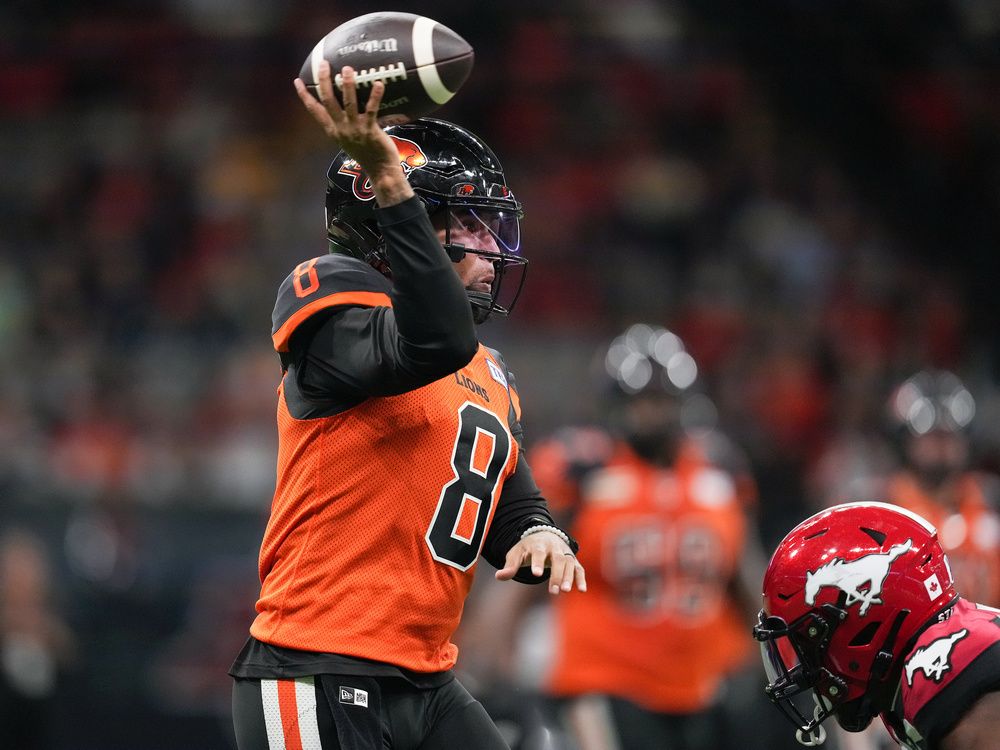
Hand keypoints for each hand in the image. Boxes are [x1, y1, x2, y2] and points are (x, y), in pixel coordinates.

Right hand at [293, 61, 412, 205]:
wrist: (380, 170)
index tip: (297, 81)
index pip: (315, 111)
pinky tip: (379, 83)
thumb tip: (343, 104)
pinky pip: (372, 110)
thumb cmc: (366, 153)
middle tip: (324, 64)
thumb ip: (342, 124)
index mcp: (333, 131)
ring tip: (347, 69)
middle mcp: (341, 129)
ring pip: (348, 103)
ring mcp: (355, 129)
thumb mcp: (347, 139)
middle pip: (328, 101)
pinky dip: (375, 96)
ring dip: (347, 85)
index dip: (305, 96)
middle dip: (324, 81)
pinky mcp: (370, 130)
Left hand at [495, 531, 586, 594]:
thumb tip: (499, 576)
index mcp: (538, 544)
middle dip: (556, 574)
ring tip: (565, 591)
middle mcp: (554, 547)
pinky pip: (579, 568)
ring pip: (569, 563)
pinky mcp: (572, 559)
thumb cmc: (528, 548)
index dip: (538, 562)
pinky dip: (581, 578)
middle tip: (553, 591)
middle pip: (558, 559)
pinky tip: (582, 590)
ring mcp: (564, 552)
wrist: (543, 535)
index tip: (536, 575)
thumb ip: (510, 566)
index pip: (538, 552)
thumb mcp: (516, 553)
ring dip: (569, 577)